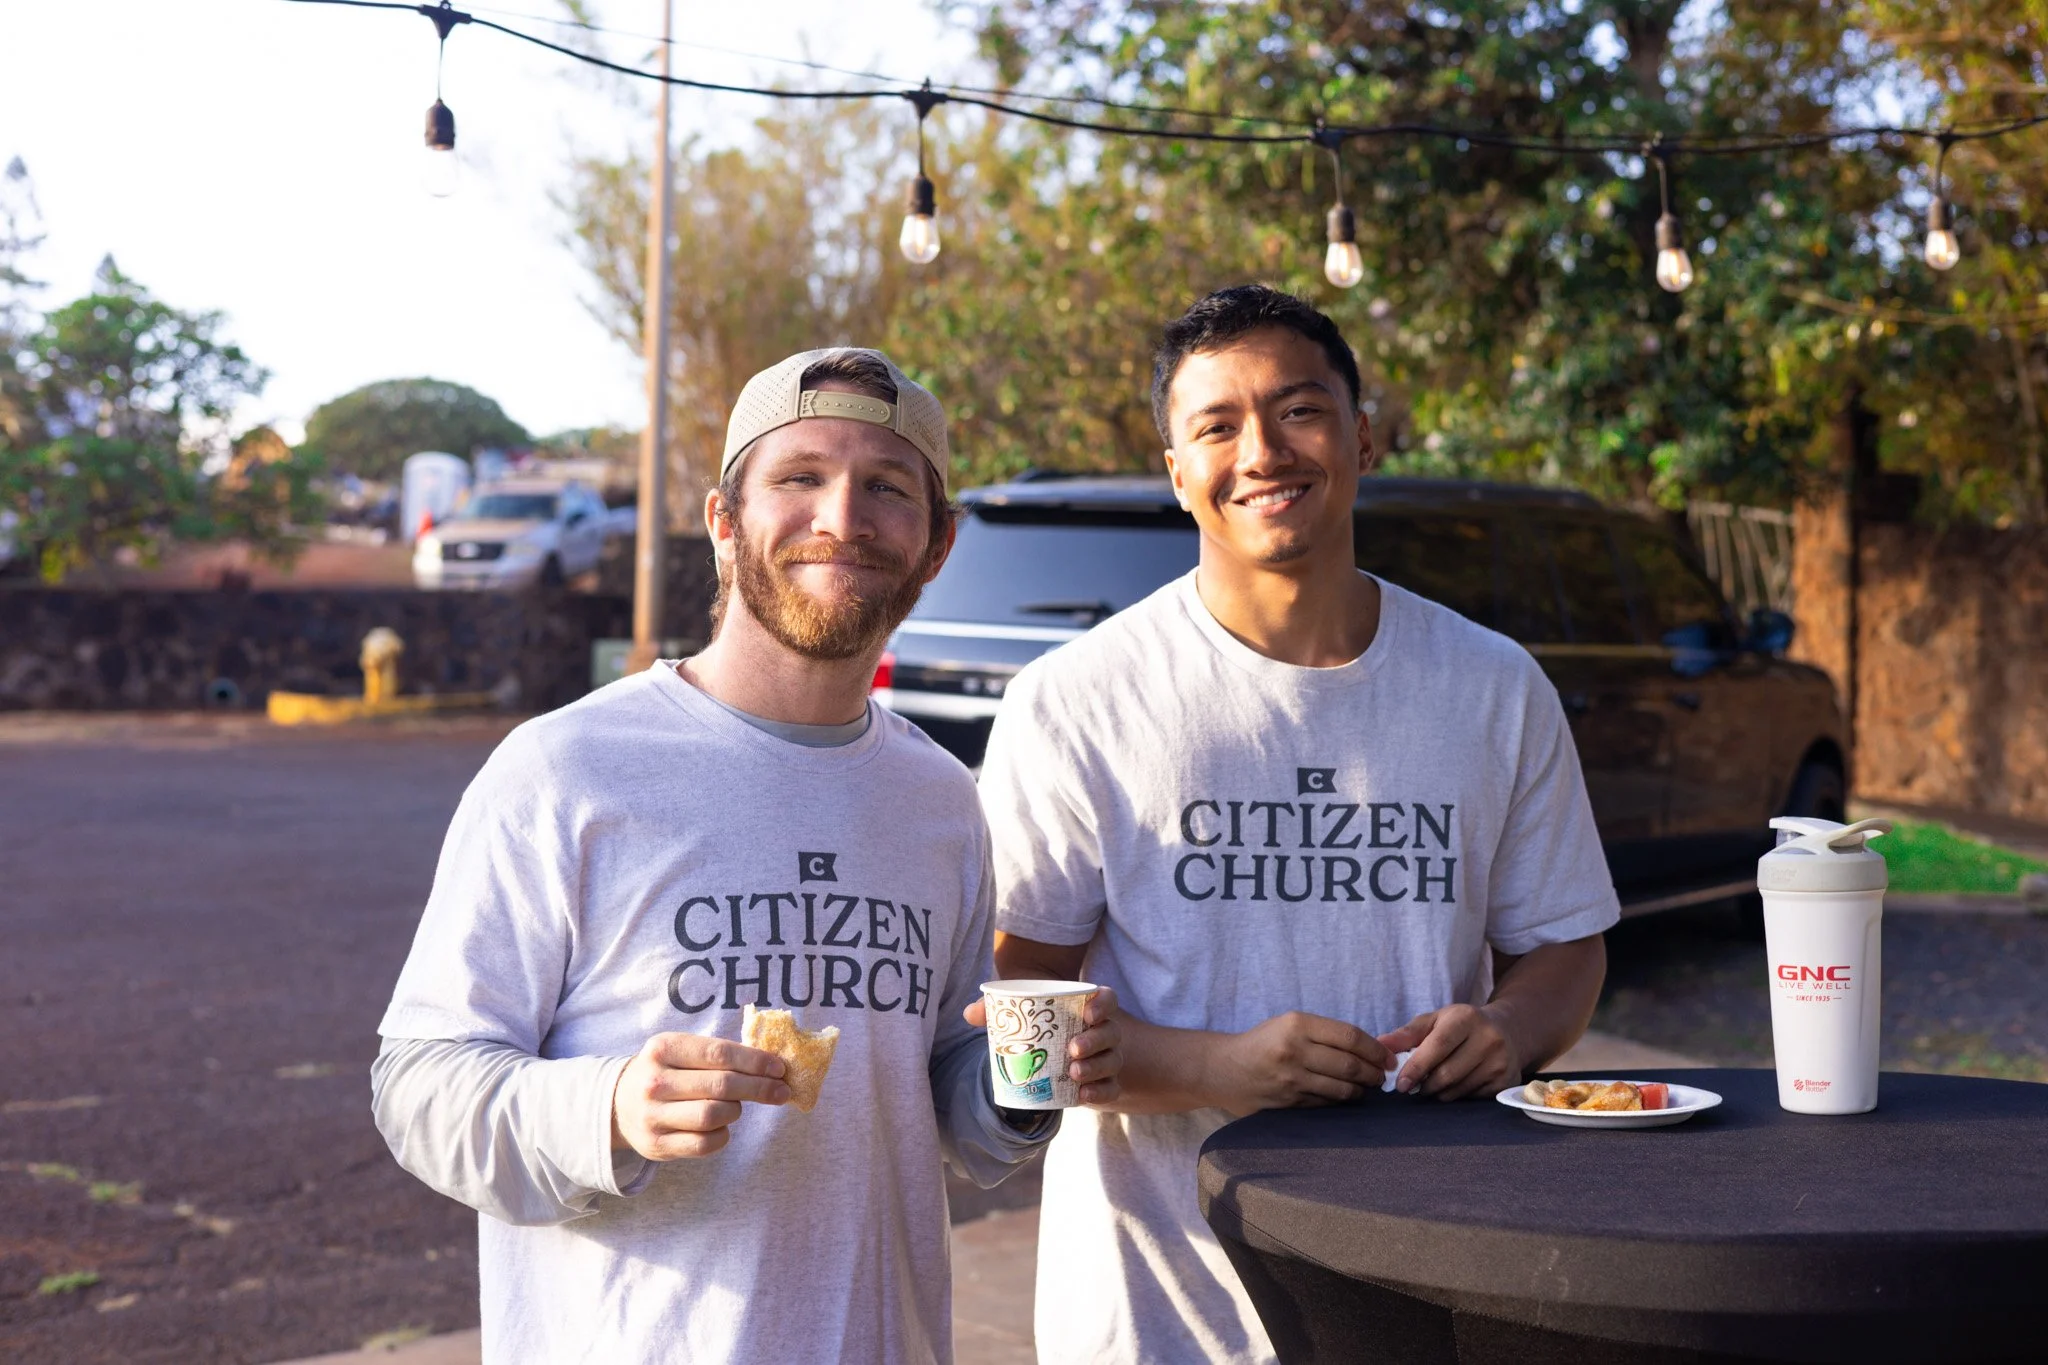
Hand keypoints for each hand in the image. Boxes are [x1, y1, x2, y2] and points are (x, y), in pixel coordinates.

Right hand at [611, 1031, 789, 1159]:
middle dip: (759, 1088)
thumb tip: (773, 1066)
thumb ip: (721, 1055)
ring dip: (736, 1111)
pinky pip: (706, 1144)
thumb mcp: (682, 1052)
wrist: (619, 1105)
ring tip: (735, 1106)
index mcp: (664, 1048)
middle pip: (722, 1086)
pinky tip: (721, 1126)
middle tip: (781, 1091)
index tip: (780, 1068)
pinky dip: (723, 1135)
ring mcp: (653, 1116)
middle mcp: (655, 1082)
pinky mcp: (657, 1146)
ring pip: (715, 1115)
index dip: (755, 1062)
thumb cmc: (667, 1073)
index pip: (720, 1054)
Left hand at [963, 987, 1125, 1105]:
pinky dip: (1099, 1092)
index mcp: (1088, 1007)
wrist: (1045, 1044)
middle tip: (1072, 1050)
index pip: (1108, 998)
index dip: (1103, 1005)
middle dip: (1094, 1041)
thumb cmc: (1034, 1021)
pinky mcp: (1102, 1082)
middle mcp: (1103, 1031)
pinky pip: (1110, 1089)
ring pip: (1112, 1061)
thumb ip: (993, 1009)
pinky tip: (1082, 1095)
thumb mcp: (1016, 1011)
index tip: (1087, 1015)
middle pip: (1111, 1032)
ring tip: (1073, 1073)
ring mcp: (1105, 1057)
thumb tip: (970, 1014)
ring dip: (1095, 1067)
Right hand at [1210, 1011, 1393, 1115]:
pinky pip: (1327, 1103)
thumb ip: (1324, 1033)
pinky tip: (1346, 1097)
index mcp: (1297, 1025)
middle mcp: (1294, 1051)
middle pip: (1350, 1065)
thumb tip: (1368, 1047)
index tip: (1388, 1057)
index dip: (1375, 1049)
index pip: (1350, 1036)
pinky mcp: (1289, 1102)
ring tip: (1367, 1087)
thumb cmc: (1263, 1043)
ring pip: (1342, 1089)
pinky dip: (1342, 1101)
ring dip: (1361, 1090)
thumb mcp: (1288, 1024)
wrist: (1223, 1069)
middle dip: (1374, 1073)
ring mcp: (1291, 1079)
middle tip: (1383, 1076)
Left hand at [1377, 1004, 1519, 1100]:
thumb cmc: (1461, 1026)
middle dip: (1423, 1084)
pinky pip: (1470, 1098)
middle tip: (1411, 1087)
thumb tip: (1380, 1045)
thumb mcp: (1435, 1021)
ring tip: (1432, 1083)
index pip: (1438, 1046)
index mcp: (1467, 1018)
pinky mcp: (1506, 1081)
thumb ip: (1406, 1034)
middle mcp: (1489, 1038)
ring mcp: (1500, 1061)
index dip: (1417, 1066)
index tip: (1400, 1083)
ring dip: (1437, 1092)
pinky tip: (1455, 1084)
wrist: (1508, 1030)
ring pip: (1457, 1090)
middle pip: (1447, 1073)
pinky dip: (1455, 1095)